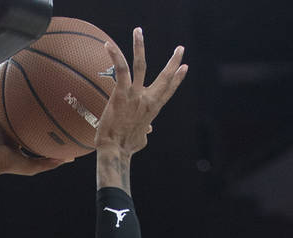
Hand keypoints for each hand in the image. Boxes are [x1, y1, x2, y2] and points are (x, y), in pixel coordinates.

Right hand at [0, 73, 65, 177]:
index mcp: (14, 132)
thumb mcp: (32, 165)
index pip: (25, 116)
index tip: (46, 96)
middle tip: (32, 74)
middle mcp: (3, 122)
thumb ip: (49, 162)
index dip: (34, 106)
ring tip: (10, 64)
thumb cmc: (6, 165)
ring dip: (2, 79)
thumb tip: (69, 158)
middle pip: (13, 101)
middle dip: (20, 89)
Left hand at [94, 28, 187, 158]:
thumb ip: (145, 132)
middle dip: (173, 62)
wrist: (115, 150)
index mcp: (152, 110)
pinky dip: (115, 55)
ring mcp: (135, 95)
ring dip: (139, 46)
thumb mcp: (140, 139)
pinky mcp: (122, 93)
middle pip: (164, 77)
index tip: (184, 68)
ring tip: (138, 31)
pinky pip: (120, 69)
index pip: (168, 91)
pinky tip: (108, 44)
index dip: (176, 79)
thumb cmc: (125, 147)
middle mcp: (147, 100)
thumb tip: (148, 132)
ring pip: (141, 65)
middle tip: (180, 49)